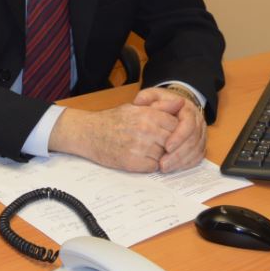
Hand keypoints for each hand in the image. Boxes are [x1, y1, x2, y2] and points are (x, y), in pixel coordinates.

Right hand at [48, 100, 180, 172]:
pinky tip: (142, 158)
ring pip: (164, 156)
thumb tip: (180, 103)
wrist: (89, 133)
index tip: (171, 133)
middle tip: (163, 144)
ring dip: (161, 155)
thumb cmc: (111, 119)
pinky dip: (151, 165)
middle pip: (173, 141)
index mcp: (147, 114)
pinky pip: (153, 167)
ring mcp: (140, 147)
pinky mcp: (133, 162)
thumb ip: (160, 107)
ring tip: (149, 150)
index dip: (176, 131)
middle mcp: (146, 130)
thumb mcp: (135, 107)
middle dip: (170, 144)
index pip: (176, 125)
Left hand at [134, 87, 206, 172]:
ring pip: (197, 150)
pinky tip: (174, 168)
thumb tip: (140, 102)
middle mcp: (198, 122)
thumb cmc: (161, 102)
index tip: (167, 147)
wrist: (173, 105)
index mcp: (188, 109)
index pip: (188, 124)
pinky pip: (198, 156)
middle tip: (164, 163)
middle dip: (179, 154)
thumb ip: (146, 98)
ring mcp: (200, 133)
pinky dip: (187, 164)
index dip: (179, 136)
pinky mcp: (200, 143)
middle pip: (193, 140)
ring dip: (182, 161)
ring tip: (165, 168)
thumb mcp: (153, 95)